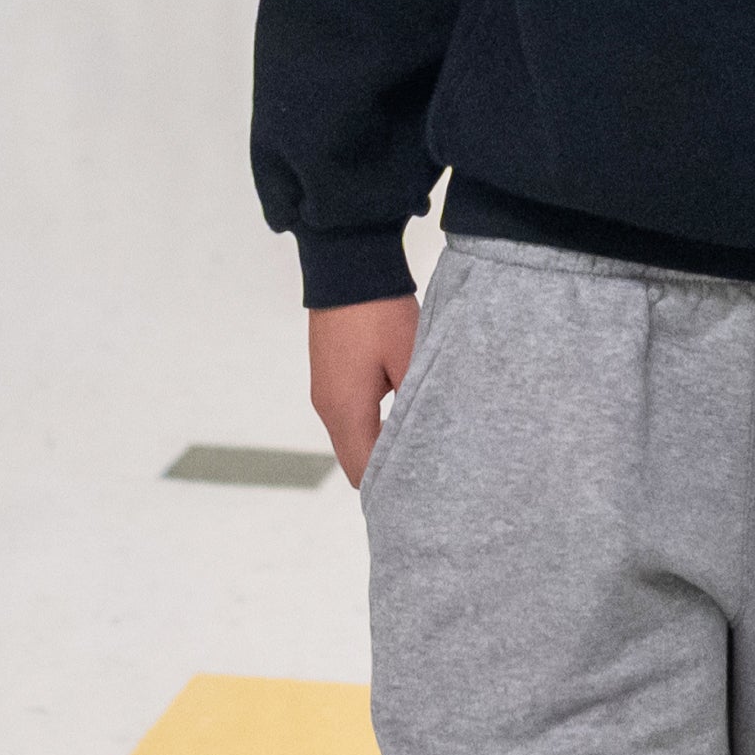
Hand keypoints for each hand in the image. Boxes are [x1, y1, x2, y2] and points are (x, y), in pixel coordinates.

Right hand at [308, 295, 419, 485]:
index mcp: (346, 410)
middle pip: (355, 460)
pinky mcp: (328, 374)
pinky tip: (399, 415)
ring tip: (418, 445)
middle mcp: (327, 407)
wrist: (346, 261)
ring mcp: (324, 390)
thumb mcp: (410, 359)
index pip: (364, 472)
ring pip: (351, 439)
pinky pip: (347, 415)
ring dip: (379, 446)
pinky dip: (370, 426)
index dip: (392, 487)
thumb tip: (430, 440)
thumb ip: (418, 405)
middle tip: (427, 472)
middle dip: (387, 471)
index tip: (424, 492)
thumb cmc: (380, 312)